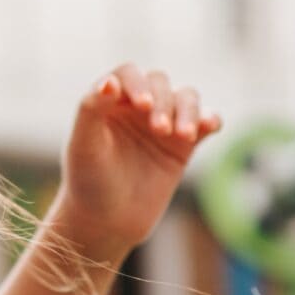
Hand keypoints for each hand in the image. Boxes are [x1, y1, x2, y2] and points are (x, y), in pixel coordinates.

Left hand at [51, 63, 222, 262]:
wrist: (106, 220)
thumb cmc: (88, 180)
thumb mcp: (84, 144)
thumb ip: (91, 109)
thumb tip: (111, 81)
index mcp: (108, 100)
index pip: (128, 74)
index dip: (137, 83)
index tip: (142, 106)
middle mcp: (135, 107)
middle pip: (160, 83)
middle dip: (164, 102)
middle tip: (159, 130)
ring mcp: (161, 124)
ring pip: (186, 98)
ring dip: (189, 111)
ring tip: (182, 135)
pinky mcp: (183, 145)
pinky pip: (205, 123)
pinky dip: (210, 120)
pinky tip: (209, 126)